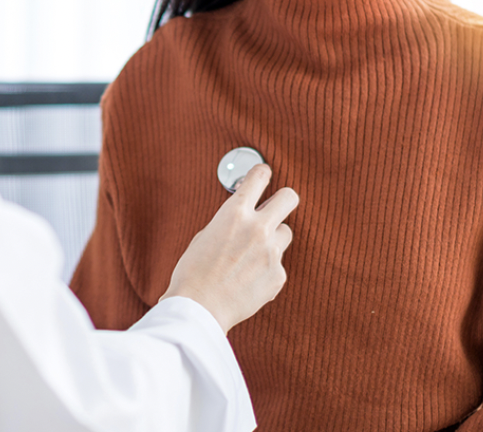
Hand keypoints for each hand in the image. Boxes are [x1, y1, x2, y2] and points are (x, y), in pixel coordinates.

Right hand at [160, 164, 297, 333]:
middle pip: (289, 197)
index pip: (260, 176)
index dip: (262, 174)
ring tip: (252, 253)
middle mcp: (257, 228)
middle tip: (275, 206)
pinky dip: (267, 268)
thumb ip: (230, 221)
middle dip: (283, 199)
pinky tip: (248, 279)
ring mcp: (271, 252)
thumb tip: (245, 216)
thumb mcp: (206, 235)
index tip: (262, 176)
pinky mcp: (278, 275)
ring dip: (273, 238)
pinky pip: (278, 263)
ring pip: (286, 232)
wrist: (199, 308)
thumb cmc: (193, 273)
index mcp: (234, 212)